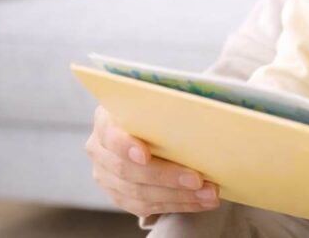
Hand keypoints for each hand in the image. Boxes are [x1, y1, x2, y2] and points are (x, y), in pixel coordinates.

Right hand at [85, 106, 220, 217]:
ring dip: (178, 196)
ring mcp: (106, 175)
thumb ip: (169, 106)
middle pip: (127, 170)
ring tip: (208, 194)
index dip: (125, 145)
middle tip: (198, 180)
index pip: (110, 133)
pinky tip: (200, 201)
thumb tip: (201, 110)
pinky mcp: (119, 195)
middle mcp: (100, 149)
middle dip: (166, 176)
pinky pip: (145, 207)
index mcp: (107, 119)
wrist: (148, 127)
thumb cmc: (158, 111)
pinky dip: (176, 205)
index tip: (145, 155)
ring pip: (138, 193)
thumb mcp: (158, 101)